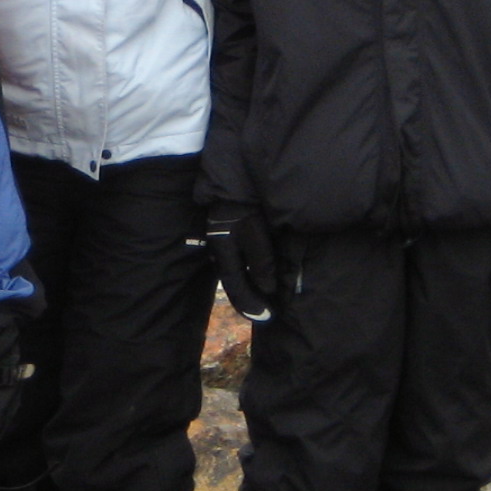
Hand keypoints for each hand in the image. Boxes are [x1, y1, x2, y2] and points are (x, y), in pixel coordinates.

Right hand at [206, 208, 279, 322]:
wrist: (238, 172)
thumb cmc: (246, 202)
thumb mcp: (254, 231)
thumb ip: (261, 260)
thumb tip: (267, 289)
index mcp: (224, 250)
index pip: (236, 286)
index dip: (250, 304)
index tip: (267, 319)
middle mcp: (222, 248)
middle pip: (235, 281)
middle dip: (250, 298)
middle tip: (267, 314)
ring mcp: (227, 239)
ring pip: (239, 270)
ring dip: (252, 285)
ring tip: (268, 297)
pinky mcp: (237, 231)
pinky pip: (244, 258)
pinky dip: (255, 270)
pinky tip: (266, 274)